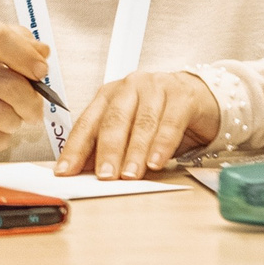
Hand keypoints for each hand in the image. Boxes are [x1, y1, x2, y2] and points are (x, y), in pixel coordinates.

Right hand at [0, 20, 51, 157]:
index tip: (41, 71)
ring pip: (5, 116)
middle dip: (31, 101)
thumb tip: (41, 52)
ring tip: (4, 115)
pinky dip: (1, 137)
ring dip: (14, 120)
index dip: (26, 55)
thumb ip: (11, 41)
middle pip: (9, 85)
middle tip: (32, 106)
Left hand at [55, 70, 219, 179]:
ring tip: (130, 175)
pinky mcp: (181, 96)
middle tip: (104, 176)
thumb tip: (85, 174)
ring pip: (141, 123)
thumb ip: (109, 148)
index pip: (87, 123)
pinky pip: (170, 122)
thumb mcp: (130, 131)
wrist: (197, 96)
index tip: (65, 171)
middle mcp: (128, 88)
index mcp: (108, 96)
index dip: (75, 149)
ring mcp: (155, 88)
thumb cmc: (158, 115)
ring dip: (135, 152)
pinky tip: (157, 161)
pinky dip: (162, 144)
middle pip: (113, 121)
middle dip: (107, 151)